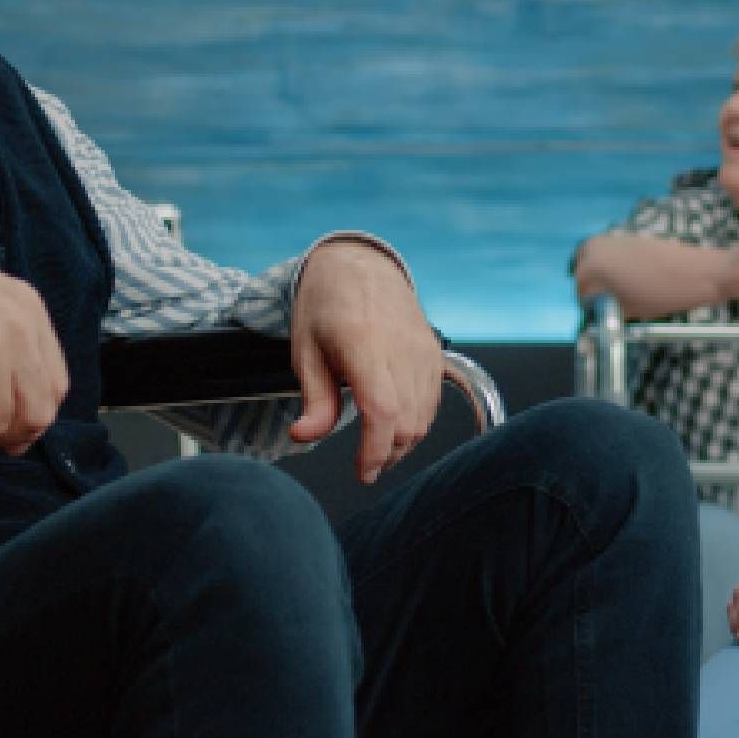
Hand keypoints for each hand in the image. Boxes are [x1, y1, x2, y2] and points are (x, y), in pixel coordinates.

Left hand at [286, 239, 442, 483]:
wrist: (359, 264)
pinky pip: (433, 402)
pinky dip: (417, 422)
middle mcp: (401, 347)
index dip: (375, 450)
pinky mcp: (434, 353)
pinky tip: (395, 425)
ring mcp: (423, 350)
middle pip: (407, 422)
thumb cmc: (325, 306)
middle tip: (364, 466)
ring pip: (424, 417)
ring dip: (403, 442)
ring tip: (378, 449)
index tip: (362, 472)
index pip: (382, 410)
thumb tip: (304, 436)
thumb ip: (313, 397)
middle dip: (386, 453)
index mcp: (363, 343)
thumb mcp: (305, 350)